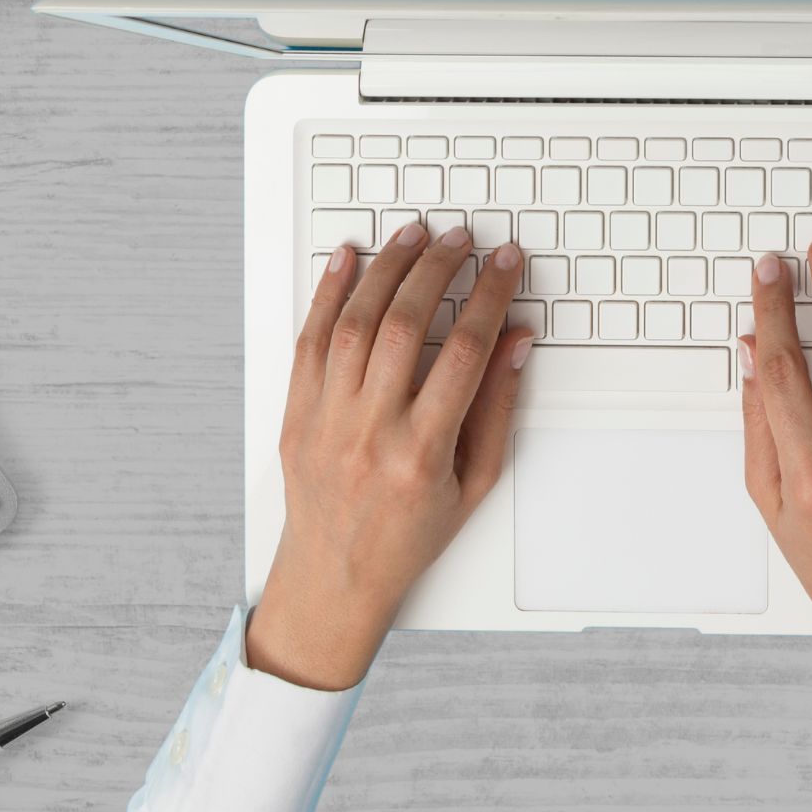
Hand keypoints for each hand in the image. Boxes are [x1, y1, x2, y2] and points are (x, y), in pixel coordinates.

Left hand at [247, 223, 530, 690]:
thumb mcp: (474, 482)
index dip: (489, 297)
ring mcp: (327, 421)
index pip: (464, 353)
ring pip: (355, 324)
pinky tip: (347, 260)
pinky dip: (328, 293)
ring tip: (414, 235)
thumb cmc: (409, 535)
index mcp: (421, 453)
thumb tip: (514, 341)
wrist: (335, 576)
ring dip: (387, 269)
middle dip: (438, 269)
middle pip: (406, 326)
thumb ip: (497, 407)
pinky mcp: (296, 414)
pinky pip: (309, 341)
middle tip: (461, 239)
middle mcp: (370, 432)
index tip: (506, 264)